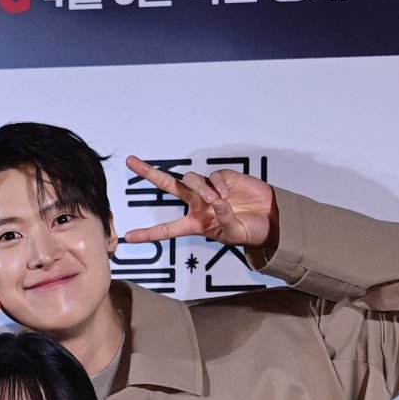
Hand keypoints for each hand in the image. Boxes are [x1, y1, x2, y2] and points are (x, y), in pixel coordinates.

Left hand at [121, 157, 276, 250]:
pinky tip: (229, 195)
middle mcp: (198, 204)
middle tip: (131, 162)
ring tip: (217, 200)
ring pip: (191, 180)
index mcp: (195, 223)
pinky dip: (219, 185)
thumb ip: (224, 222)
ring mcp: (209, 189)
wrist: (269, 218)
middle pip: (168, 185)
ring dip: (202, 189)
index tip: (129, 237)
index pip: (167, 229)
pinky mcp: (223, 177)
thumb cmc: (249, 230)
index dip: (149, 234)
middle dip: (149, 174)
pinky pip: (214, 177)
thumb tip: (217, 204)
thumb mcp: (235, 234)